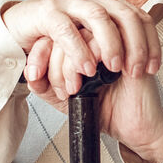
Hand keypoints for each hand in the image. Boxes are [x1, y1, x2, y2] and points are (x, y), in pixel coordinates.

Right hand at [4, 0, 160, 99]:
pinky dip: (79, 50)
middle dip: (136, 46)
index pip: (141, 18)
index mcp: (109, 2)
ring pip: (100, 19)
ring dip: (111, 45)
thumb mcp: (93, 37)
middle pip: (126, 17)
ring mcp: (70, 1)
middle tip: (136, 72)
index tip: (153, 70)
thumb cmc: (59, 36)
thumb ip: (116, 39)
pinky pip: (67, 30)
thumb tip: (143, 57)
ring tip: (115, 69)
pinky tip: (86, 68)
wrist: (18, 28)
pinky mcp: (48, 11)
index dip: (151, 44)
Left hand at [23, 26, 162, 162]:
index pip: (50, 36)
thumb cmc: (105, 111)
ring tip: (78, 88)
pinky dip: (92, 62)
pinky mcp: (127, 45)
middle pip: (62, 35)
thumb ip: (44, 85)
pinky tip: (95, 81)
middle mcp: (93, 39)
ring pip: (79, 36)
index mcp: (77, 46)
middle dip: (55, 67)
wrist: (133, 128)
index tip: (36, 76)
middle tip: (66, 91)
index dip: (38, 56)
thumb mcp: (64, 99)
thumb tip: (29, 72)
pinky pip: (100, 42)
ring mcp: (111, 40)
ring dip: (71, 66)